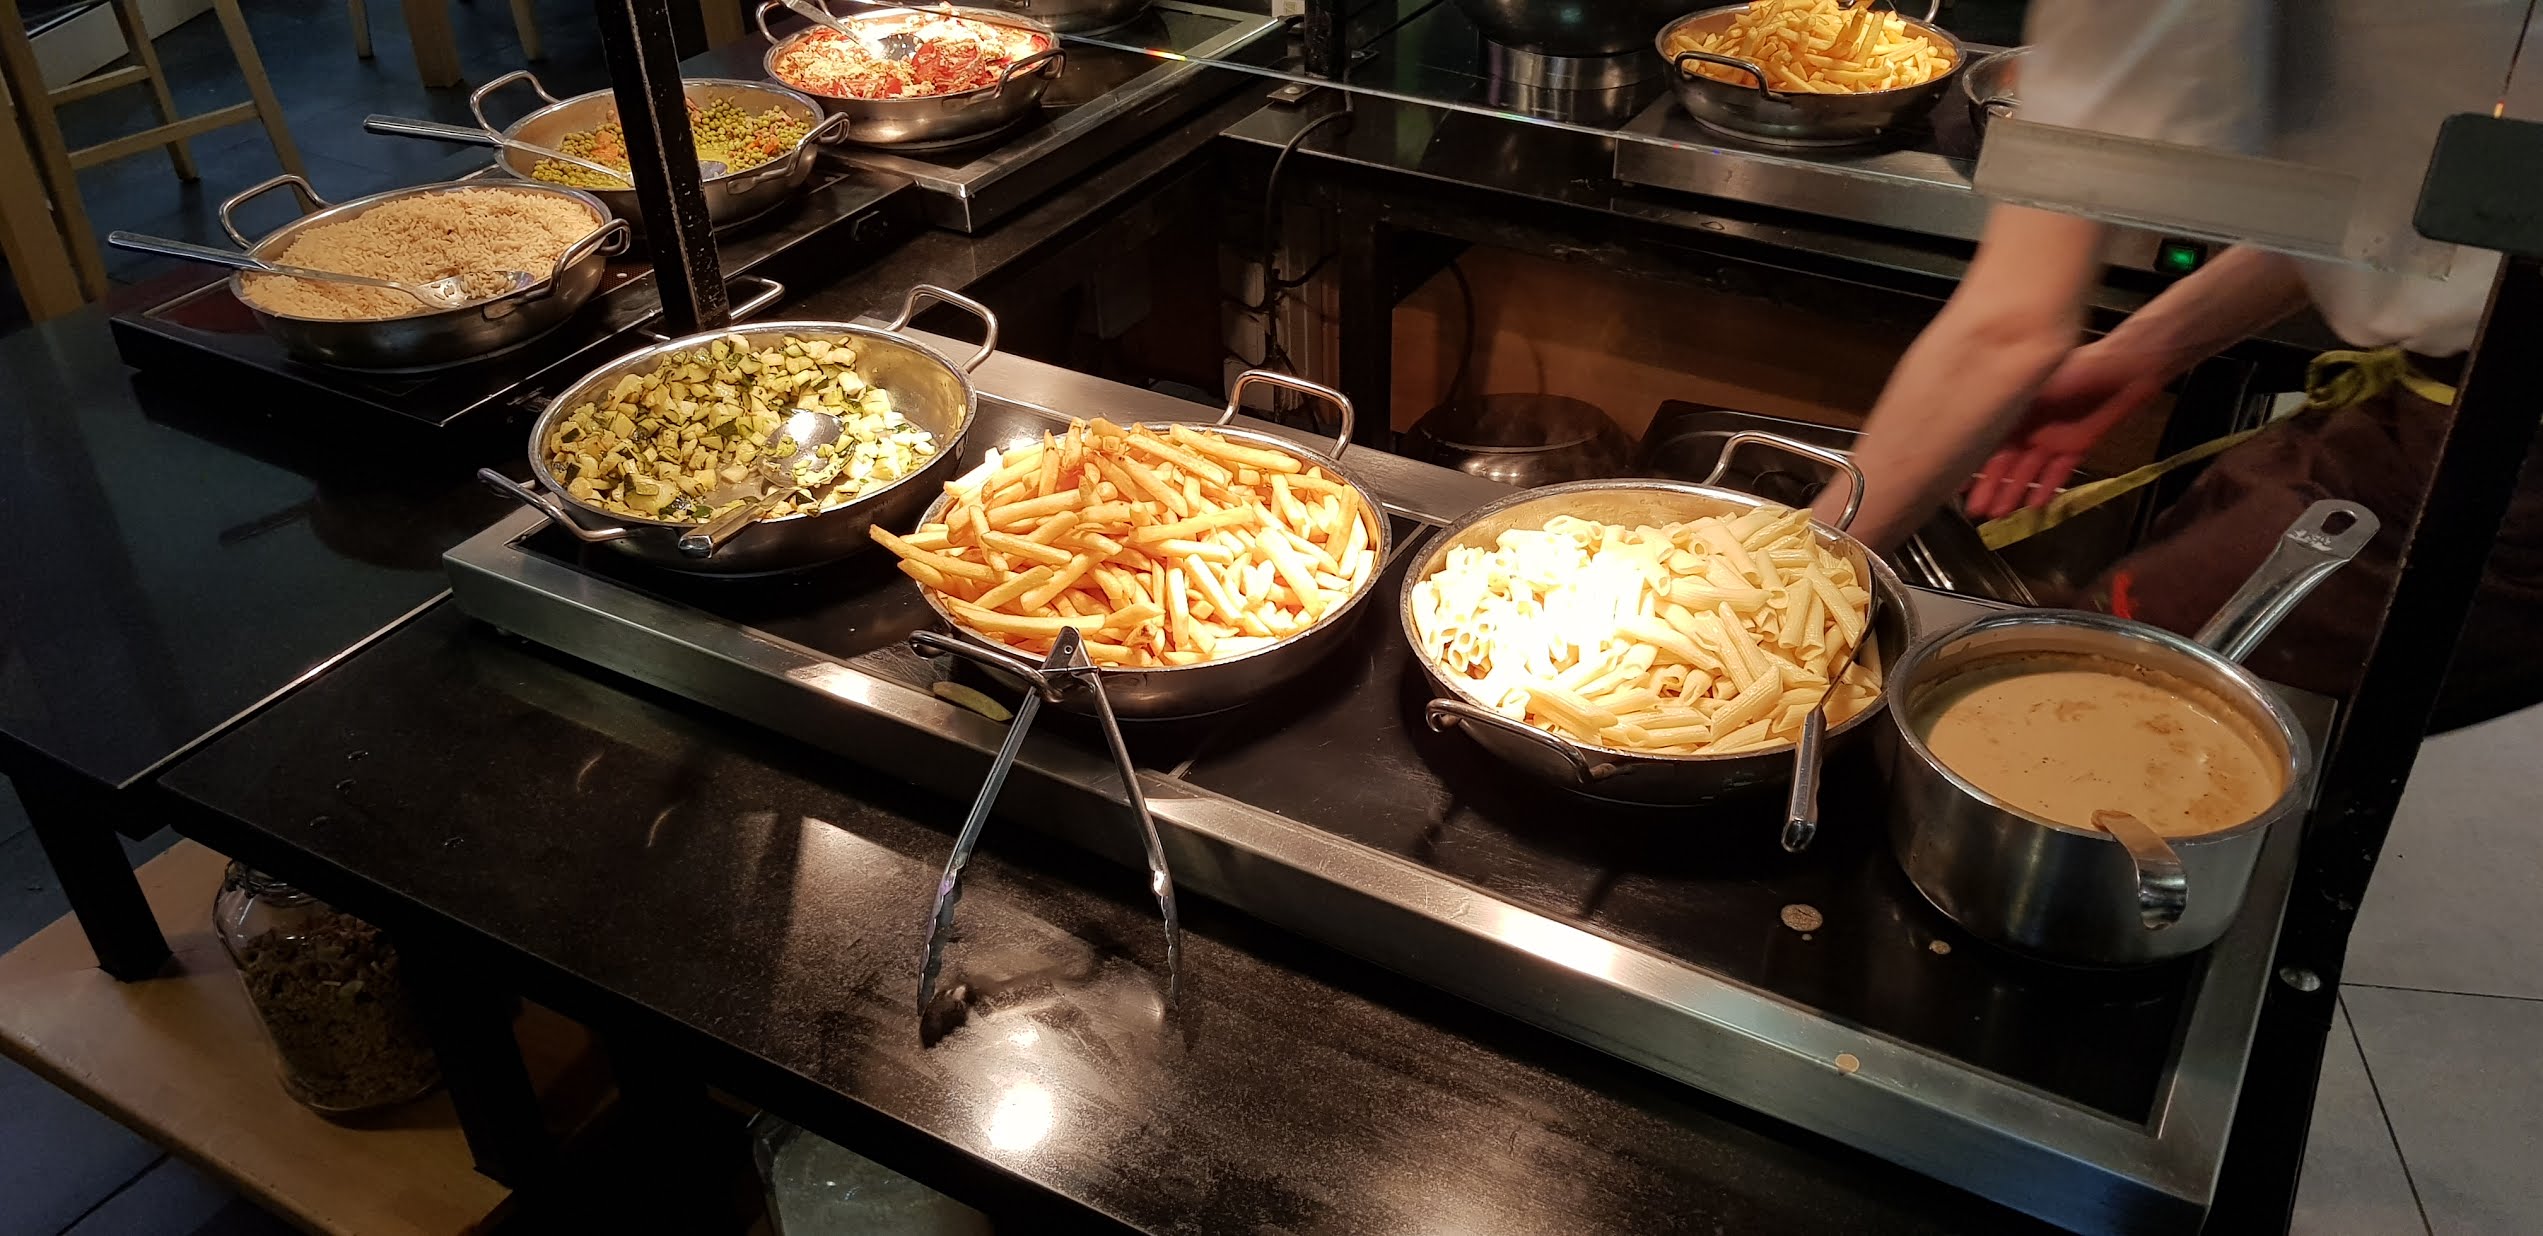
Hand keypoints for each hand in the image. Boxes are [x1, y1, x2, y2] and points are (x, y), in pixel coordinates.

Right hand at [1963, 344, 2167, 519]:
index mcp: (2017, 410)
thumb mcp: (2038, 386)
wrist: (2124, 368)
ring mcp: (2053, 438)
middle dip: (1991, 487)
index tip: (1959, 486)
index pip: (1989, 443)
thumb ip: (2012, 408)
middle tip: (1977, 512)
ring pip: (2030, 472)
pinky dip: (2047, 489)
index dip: (1975, 465)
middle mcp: (2031, 426)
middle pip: (2007, 463)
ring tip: (2000, 516)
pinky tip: (2034, 508)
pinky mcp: (2077, 446)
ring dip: (2014, 493)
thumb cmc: (2080, 369)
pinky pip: (2059, 472)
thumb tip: (1980, 424)